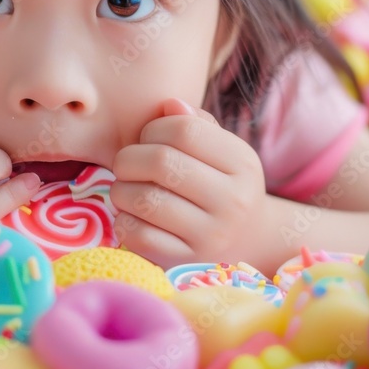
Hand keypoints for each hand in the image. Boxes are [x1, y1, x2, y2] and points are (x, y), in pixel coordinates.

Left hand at [109, 97, 265, 267]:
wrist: (246, 241)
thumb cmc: (220, 183)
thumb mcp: (220, 150)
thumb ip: (194, 123)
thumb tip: (168, 104)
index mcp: (242, 163)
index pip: (184, 130)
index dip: (153, 128)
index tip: (147, 139)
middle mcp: (233, 201)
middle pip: (161, 162)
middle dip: (129, 158)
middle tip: (127, 164)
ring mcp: (211, 236)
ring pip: (144, 199)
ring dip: (122, 189)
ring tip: (127, 188)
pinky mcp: (186, 263)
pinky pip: (138, 235)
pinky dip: (124, 221)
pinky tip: (133, 216)